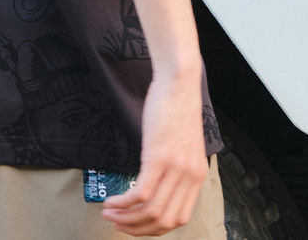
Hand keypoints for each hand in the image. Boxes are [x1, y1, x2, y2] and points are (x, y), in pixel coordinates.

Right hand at [101, 73, 206, 235]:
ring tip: (110, 213)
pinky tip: (112, 200)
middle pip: (164, 221)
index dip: (154, 229)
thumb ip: (176, 166)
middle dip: (137, 229)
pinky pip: (141, 194)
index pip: (178, 219)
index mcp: (197, 176)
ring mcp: (175, 168)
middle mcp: (189, 177)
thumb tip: (157, 182)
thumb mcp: (184, 144)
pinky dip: (124, 203)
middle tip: (118, 223)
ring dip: (126, 218)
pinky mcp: (159, 157)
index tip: (136, 224)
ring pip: (151, 211)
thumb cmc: (177, 106)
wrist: (179, 81)